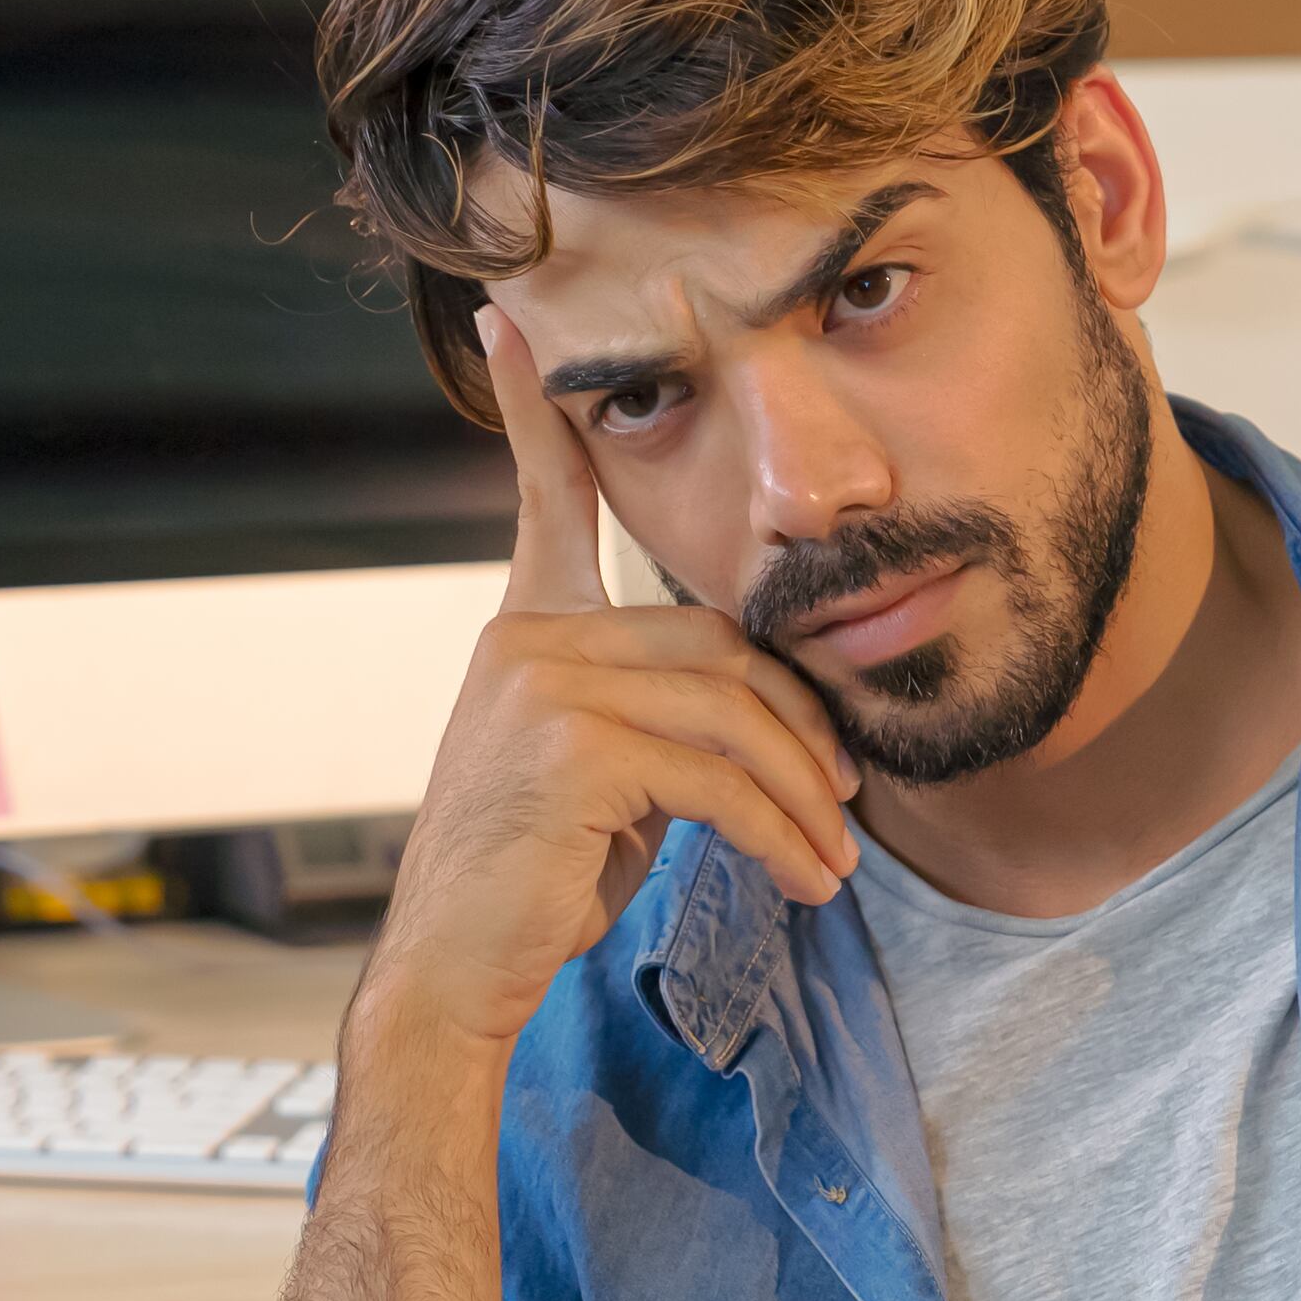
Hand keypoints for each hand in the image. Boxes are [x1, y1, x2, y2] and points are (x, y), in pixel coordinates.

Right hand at [354, 309, 859, 1057]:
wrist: (454, 974)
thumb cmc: (534, 882)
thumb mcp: (600, 779)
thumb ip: (655, 714)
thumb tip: (762, 708)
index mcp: (527, 628)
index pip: (548, 503)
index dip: (534, 413)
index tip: (508, 326)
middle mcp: (527, 636)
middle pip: (718, 645)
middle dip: (797, 727)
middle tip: (846, 802)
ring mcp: (542, 682)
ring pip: (730, 712)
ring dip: (801, 795)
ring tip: (834, 859)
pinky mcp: (570, 745)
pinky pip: (716, 777)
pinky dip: (777, 834)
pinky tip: (804, 880)